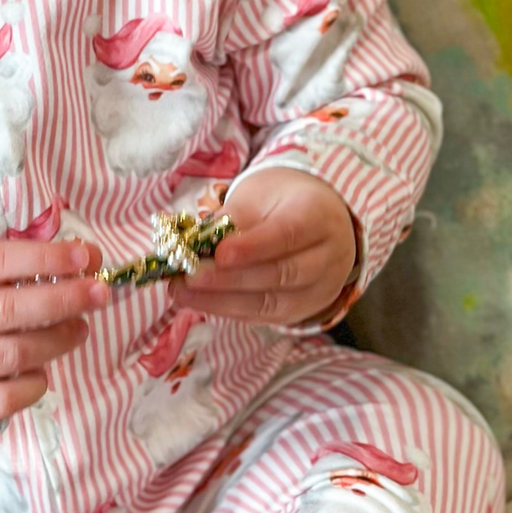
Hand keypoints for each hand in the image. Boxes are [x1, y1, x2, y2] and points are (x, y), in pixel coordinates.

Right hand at [0, 238, 107, 427]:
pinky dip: (31, 387)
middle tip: (97, 295)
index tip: (86, 258)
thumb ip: (16, 267)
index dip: (45, 258)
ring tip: (78, 330)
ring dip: (55, 342)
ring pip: (7, 355)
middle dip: (62, 300)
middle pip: (5, 309)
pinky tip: (42, 374)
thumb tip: (86, 260)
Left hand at [179, 169, 356, 328]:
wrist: (317, 221)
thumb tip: (193, 243)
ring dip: (223, 300)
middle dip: (231, 279)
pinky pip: (265, 316)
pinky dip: (229, 310)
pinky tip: (199, 302)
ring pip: (273, 302)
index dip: (254, 247)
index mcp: (319, 215)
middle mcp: (328, 256)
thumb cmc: (282, 203)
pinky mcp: (301, 310)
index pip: (289, 234)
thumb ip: (231, 219)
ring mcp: (319, 288)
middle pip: (282, 273)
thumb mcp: (260, 196)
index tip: (219, 254)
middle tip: (190, 277)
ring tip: (183, 292)